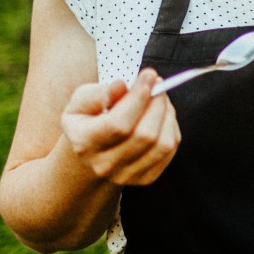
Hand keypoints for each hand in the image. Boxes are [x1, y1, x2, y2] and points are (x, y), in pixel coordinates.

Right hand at [61, 68, 180, 185]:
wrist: (92, 151)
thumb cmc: (89, 118)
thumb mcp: (82, 101)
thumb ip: (99, 93)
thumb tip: (121, 85)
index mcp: (84, 143)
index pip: (118, 124)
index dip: (139, 98)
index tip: (150, 75)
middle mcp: (104, 165)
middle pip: (144, 135)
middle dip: (157, 103)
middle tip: (158, 83)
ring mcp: (126, 175)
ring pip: (162, 144)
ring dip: (167, 114)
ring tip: (159, 98)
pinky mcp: (146, 178)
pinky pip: (170, 150)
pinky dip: (171, 127)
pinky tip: (161, 115)